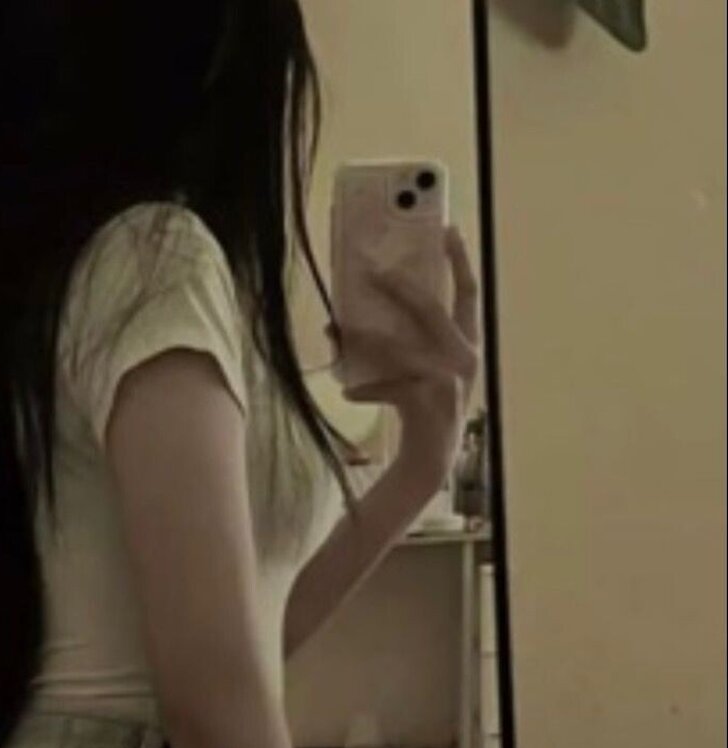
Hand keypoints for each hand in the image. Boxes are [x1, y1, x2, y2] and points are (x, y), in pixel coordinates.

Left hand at [326, 227, 479, 485]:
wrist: (431, 461)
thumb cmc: (424, 408)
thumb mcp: (424, 369)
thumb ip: (406, 340)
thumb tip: (350, 315)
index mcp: (469, 343)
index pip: (469, 292)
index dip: (460, 259)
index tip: (447, 227)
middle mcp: (466, 357)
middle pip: (432, 309)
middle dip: (401, 287)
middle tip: (373, 269)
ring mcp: (449, 378)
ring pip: (399, 346)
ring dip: (365, 338)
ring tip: (338, 329)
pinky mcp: (427, 400)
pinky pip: (387, 385)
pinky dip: (365, 389)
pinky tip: (348, 392)